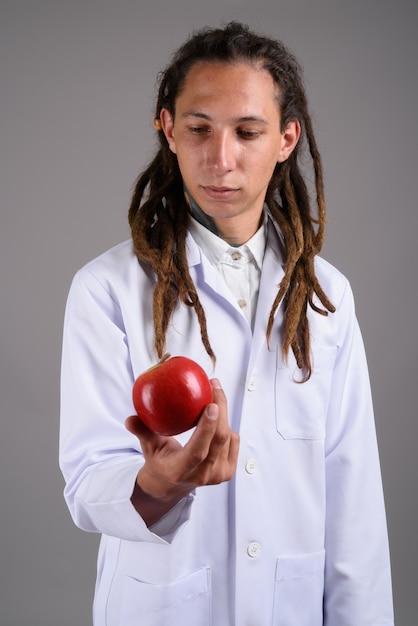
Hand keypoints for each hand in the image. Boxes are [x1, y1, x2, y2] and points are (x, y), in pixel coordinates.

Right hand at [125, 378, 238, 523]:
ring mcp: (217, 476)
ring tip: (214, 394)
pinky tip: (217, 415)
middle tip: (214, 385)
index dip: (206, 428)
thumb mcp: (148, 448)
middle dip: (220, 408)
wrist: (172, 486)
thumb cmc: (160, 462)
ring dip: (223, 414)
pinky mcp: (228, 472)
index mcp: (181, 470)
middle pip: (218, 439)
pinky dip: (227, 425)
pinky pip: (234, 441)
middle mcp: (202, 475)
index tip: (210, 405)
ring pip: (228, 438)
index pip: (197, 450)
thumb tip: (130, 419)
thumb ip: (141, 432)